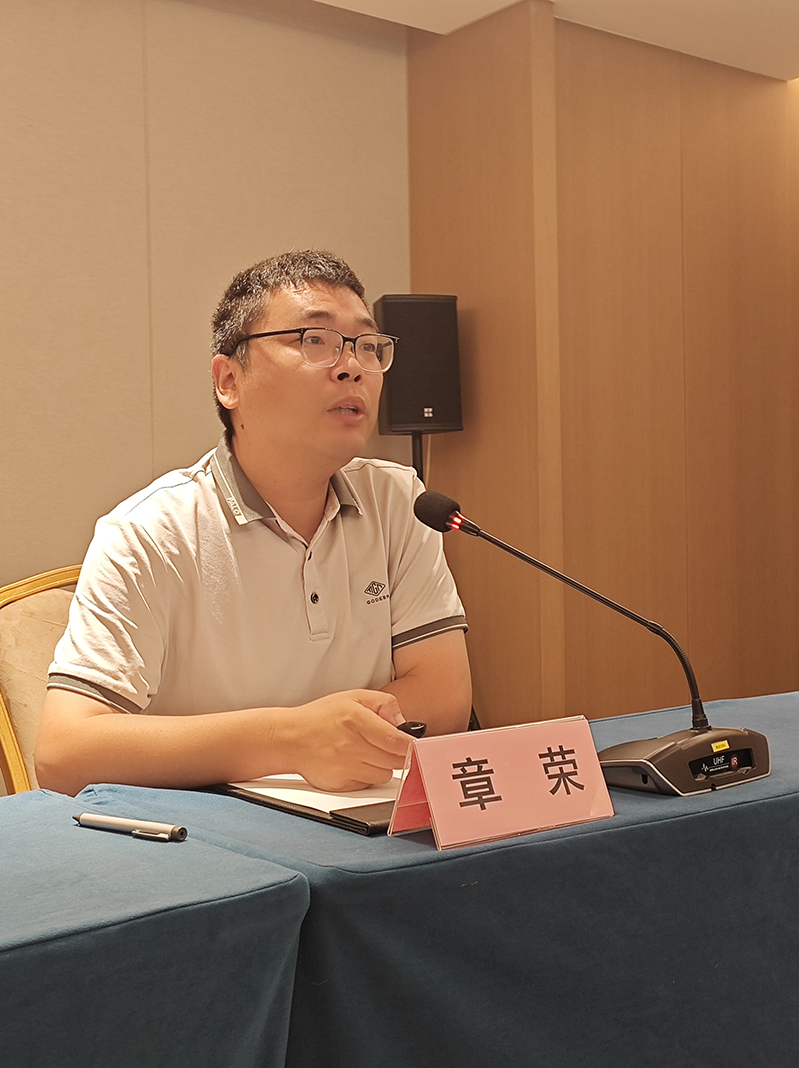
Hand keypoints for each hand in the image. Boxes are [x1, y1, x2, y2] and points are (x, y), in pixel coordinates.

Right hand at [284, 689, 410, 791]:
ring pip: (385, 775)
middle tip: (394, 746)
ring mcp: (346, 767)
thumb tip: (403, 722)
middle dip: (400, 754)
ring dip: (384, 765)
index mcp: (356, 719)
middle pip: (395, 760)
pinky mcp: (341, 784)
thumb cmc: (322, 717)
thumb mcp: (354, 697)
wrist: (290, 739)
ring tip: (369, 752)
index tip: (418, 745)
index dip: (412, 745)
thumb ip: (384, 703)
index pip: (396, 740)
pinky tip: (356, 762)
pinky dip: (368, 775)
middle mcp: (351, 745)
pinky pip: (368, 784)